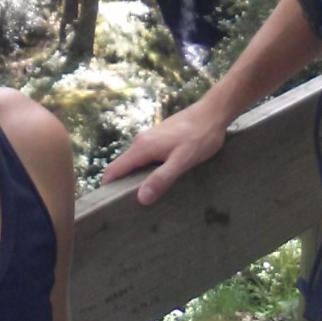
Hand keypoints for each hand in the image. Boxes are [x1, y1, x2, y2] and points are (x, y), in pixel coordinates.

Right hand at [101, 96, 226, 205]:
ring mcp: (149, 137)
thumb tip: (140, 198)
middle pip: (122, 166)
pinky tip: (158, 179)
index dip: (109, 188)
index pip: (114, 169)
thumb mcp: (183, 161)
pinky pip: (144, 157)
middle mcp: (141, 141)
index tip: (111, 207)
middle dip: (121, 186)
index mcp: (142, 147)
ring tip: (145, 197)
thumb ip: (161, 178)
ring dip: (135, 178)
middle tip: (130, 208)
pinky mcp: (159, 137)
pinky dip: (145, 170)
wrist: (213, 112)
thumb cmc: (200, 137)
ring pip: (134, 162)